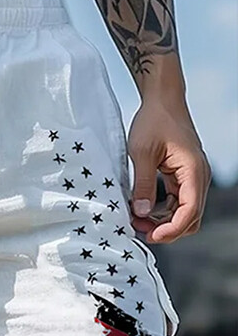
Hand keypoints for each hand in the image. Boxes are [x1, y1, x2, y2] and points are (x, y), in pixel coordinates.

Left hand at [127, 97, 211, 243]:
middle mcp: (199, 177)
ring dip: (164, 223)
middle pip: (191, 219)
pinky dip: (163, 213)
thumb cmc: (154, 120)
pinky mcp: (184, 177)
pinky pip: (178, 203)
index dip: (171, 230)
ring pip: (185, 214)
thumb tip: (142, 214)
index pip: (190, 212)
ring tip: (137, 221)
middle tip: (139, 229)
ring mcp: (193, 178)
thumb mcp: (142, 152)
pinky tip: (143, 212)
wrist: (162, 100)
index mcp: (193, 171)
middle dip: (167, 230)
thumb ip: (143, 184)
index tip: (150, 235)